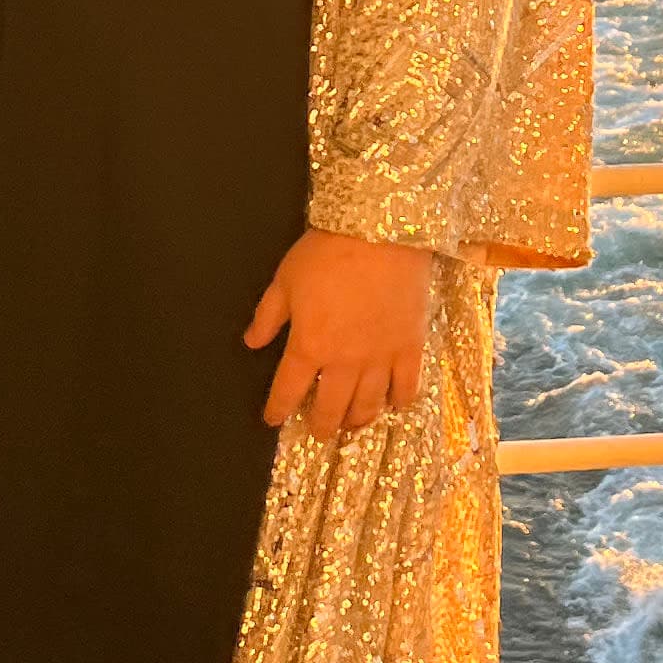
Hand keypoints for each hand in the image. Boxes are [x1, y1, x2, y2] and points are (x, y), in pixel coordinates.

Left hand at [244, 228, 435, 437]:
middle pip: (330, 409)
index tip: (274, 418)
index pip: (288, 391)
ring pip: (368, 406)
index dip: (278, 409)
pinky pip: (407, 388)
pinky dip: (399, 402)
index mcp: (309, 347)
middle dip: (320, 425)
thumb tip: (251, 343)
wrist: (381, 232)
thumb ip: (267, 317)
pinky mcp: (410, 348)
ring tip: (351, 424)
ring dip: (357, 421)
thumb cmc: (327, 253)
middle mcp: (344, 362)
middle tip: (318, 431)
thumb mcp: (285, 280)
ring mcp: (381, 359)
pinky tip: (393, 405)